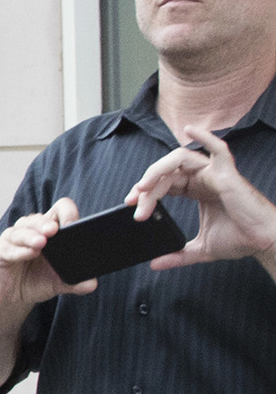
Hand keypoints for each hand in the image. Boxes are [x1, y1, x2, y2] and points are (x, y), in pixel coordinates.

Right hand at [0, 197, 94, 315]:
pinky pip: (8, 248)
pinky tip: (29, 254)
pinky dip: (19, 251)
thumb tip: (92, 284)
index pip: (58, 210)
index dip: (66, 214)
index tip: (72, 226)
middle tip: (54, 231)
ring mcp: (12, 240)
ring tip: (41, 243)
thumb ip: (75, 281)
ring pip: (21, 231)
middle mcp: (29, 230)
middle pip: (37, 218)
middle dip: (45, 224)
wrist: (13, 298)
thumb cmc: (36, 281)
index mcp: (48, 230)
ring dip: (31, 236)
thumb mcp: (59, 281)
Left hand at [130, 125, 275, 267]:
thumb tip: (154, 264)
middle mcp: (205, 178)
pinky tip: (190, 129)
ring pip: (180, 160)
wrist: (262, 242)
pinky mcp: (228, 174)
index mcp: (198, 190)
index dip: (146, 191)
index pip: (165, 183)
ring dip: (158, 170)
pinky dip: (205, 136)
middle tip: (132, 203)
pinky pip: (218, 148)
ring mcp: (216, 173)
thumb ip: (177, 255)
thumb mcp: (199, 249)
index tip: (130, 205)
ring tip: (143, 187)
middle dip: (146, 187)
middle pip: (167, 173)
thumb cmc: (239, 239)